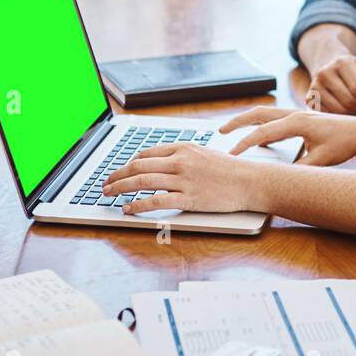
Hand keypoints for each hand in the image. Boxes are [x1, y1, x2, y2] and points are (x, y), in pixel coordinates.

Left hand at [102, 143, 259, 213]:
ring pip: (142, 181)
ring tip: (109, 194)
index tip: (119, 171)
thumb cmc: (231, 170)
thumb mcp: (205, 154)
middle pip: (138, 166)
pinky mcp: (188, 198)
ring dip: (120, 188)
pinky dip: (137, 204)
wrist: (250, 181)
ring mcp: (183, 180)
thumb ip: (183, 156)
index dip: (128, 163)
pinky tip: (127, 208)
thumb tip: (161, 162)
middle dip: (117, 175)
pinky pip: (156, 201)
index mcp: (183, 148)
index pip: (146, 153)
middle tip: (105, 183)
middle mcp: (180, 161)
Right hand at [220, 106, 355, 165]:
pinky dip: (263, 126)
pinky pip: (276, 120)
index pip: (263, 131)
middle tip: (220, 130)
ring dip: (249, 121)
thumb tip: (283, 180)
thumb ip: (301, 170)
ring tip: (233, 132)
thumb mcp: (322, 160)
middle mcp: (295, 114)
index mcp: (297, 122)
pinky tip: (261, 139)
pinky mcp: (302, 119)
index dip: (245, 143)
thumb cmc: (345, 143)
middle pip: (259, 113)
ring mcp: (298, 114)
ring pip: (266, 114)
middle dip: (238, 121)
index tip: (231, 154)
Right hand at [307, 54, 355, 115]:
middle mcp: (325, 73)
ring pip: (339, 110)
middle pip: (349, 101)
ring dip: (352, 113)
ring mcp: (315, 86)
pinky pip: (328, 114)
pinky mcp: (310, 98)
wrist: (332, 68)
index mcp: (343, 63)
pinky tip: (345, 109)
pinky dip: (339, 116)